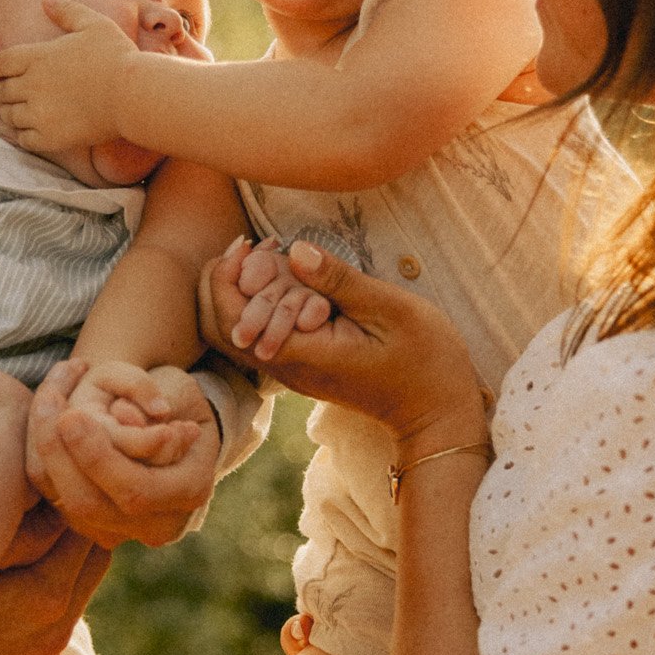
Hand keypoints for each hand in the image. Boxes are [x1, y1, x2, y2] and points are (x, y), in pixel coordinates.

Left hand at [0, 0, 140, 155]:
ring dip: (12, 111)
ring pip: (8, 115)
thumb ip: (66, 11)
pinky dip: (24, 134)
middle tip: (12, 89)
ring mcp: (39, 114)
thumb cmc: (116, 56)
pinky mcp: (50, 137)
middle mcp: (31, 85)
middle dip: (2, 88)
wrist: (134, 95)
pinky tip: (35, 128)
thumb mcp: (93, 24)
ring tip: (23, 109)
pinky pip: (23, 139)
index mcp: (36, 57)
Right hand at [0, 501, 110, 654]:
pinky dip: (43, 608)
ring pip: (76, 599)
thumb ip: (21, 530)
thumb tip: (57, 508)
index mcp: (47, 595)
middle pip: (93, 566)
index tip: (57, 490)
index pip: (86, 535)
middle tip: (55, 511)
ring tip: (33, 550)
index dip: (74, 508)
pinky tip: (12, 596)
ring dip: (63, 572)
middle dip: (80, 536)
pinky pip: (51, 631)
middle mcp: (56, 633)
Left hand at [27, 355, 219, 547]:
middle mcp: (157, 523)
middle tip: (52, 411)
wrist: (173, 427)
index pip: (136, 488)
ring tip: (44, 405)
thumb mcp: (179, 389)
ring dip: (48, 455)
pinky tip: (44, 421)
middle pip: (92, 505)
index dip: (100, 457)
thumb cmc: (178, 403)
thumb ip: (150, 399)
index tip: (73, 414)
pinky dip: (46, 461)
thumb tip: (121, 416)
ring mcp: (124, 530)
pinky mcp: (93, 524)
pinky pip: (57, 499)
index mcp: (190, 490)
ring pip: (67, 506)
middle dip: (63, 457)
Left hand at [202, 237, 482, 446]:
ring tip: (273, 254)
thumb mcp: (390, 310)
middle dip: (227, 279)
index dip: (229, 276)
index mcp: (302, 353)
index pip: (231, 318)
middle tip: (258, 246)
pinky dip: (262, 301)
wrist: (436, 409)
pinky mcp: (301, 363)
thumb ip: (339, 281)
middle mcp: (286, 366)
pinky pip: (260, 332)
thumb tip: (294, 250)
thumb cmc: (424, 359)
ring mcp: (291, 368)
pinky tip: (289, 275)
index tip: (254, 244)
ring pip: (234, 329)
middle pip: (219, 324)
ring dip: (245, 288)